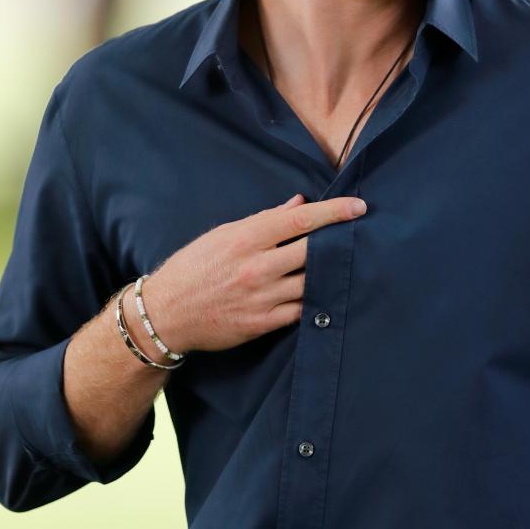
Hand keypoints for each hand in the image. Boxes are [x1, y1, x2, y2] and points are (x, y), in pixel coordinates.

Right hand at [139, 193, 367, 354]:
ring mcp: (263, 297)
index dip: (334, 212)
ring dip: (333, 270)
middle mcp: (258, 267)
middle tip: (362, 233)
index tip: (359, 206)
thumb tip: (299, 205)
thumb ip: (265, 220)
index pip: (301, 220)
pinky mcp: (263, 323)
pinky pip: (302, 309)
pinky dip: (317, 298)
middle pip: (313, 250)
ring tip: (351, 260)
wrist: (167, 313)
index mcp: (248, 238)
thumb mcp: (224, 234)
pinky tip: (329, 289)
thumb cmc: (194, 266)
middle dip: (341, 239)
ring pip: (313, 280)